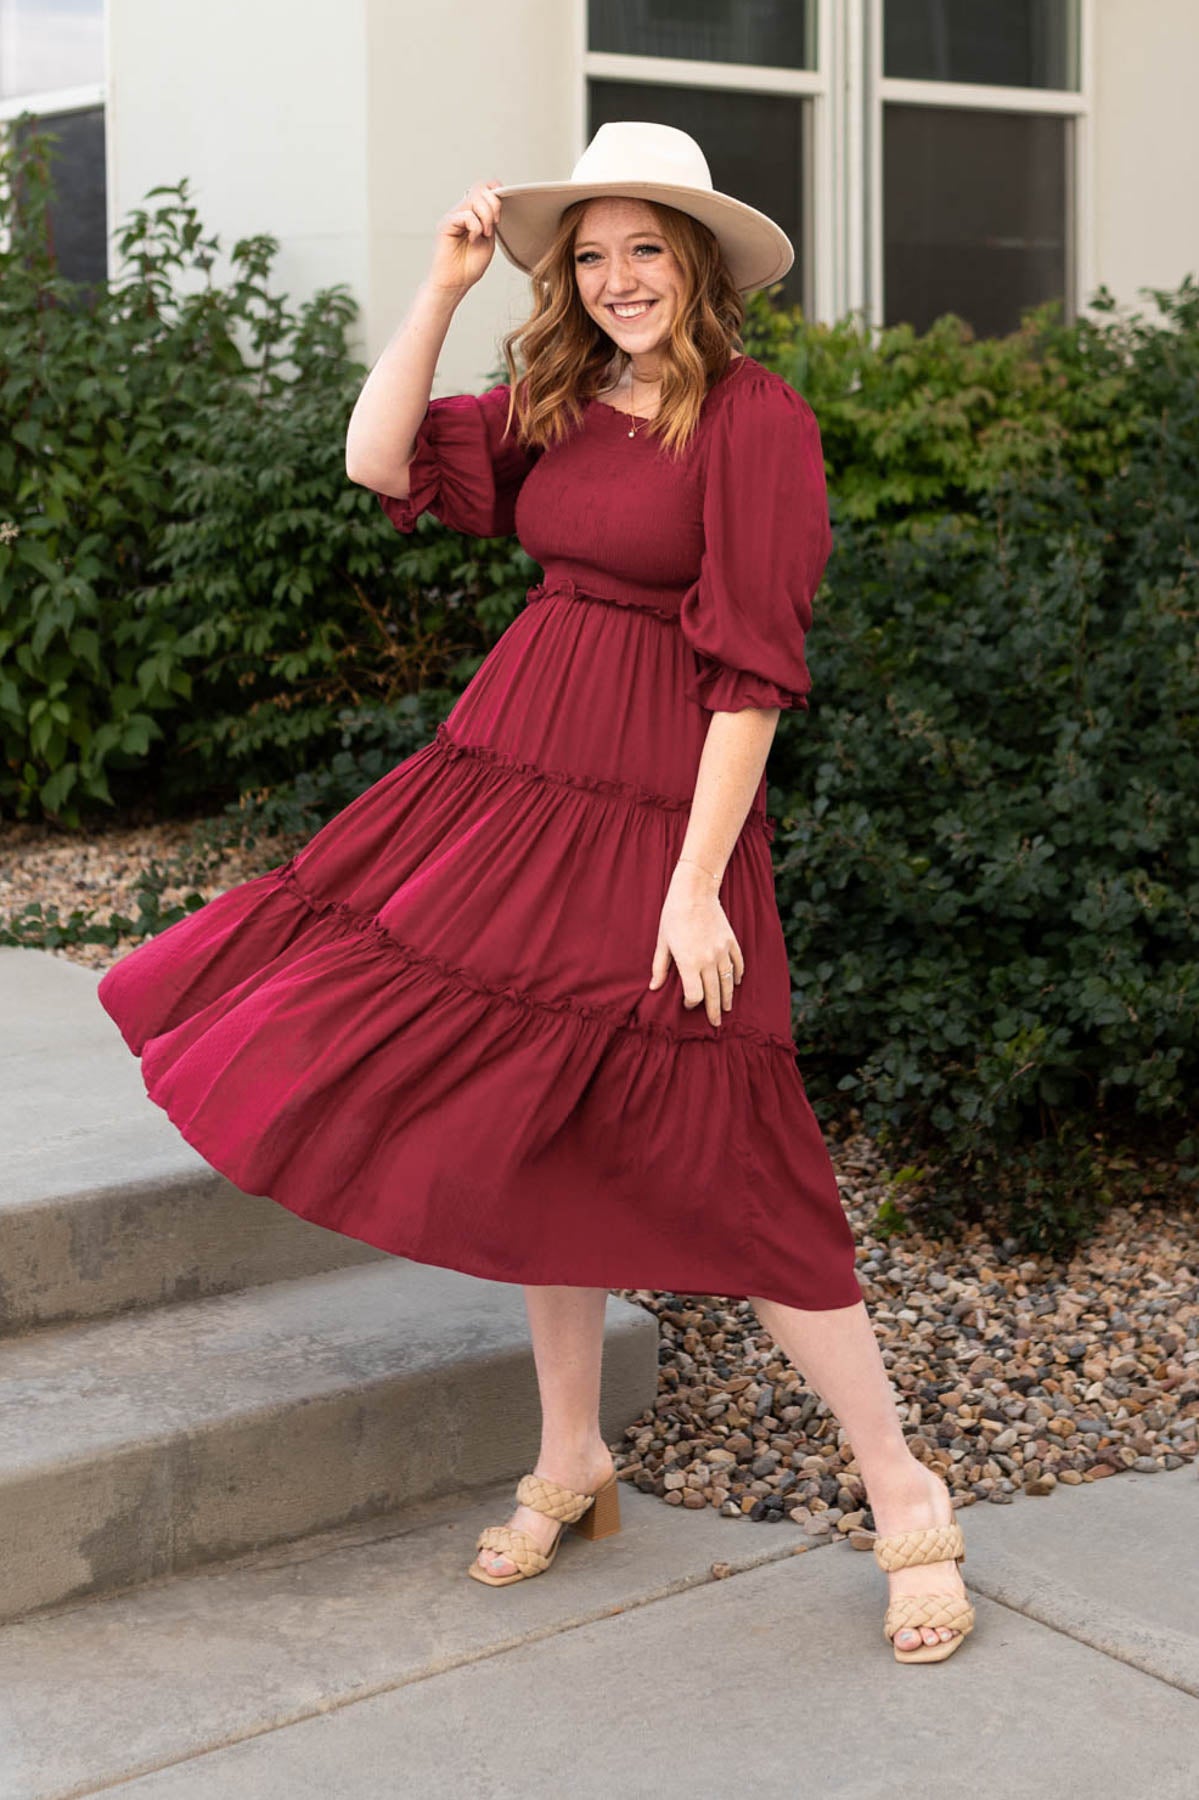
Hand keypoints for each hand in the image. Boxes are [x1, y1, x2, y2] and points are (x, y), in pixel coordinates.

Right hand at [427, 179, 503, 295]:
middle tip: (493, 226)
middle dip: (493, 206)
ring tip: (483, 234)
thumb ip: (491, 220)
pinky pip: (466, 214)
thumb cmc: (469, 265)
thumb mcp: (488, 239)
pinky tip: (473, 239)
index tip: (500, 214)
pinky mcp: (446, 224)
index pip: (484, 188)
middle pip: (481, 189)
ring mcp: (453, 216)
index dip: (496, 192)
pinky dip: (475, 227)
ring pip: (475, 198)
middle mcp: (462, 211)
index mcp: (472, 213)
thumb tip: (495, 200)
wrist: (455, 283)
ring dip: (486, 217)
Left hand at [647, 862, 744, 1027]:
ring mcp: (722, 951)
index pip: (695, 994)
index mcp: (689, 963)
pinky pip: (737, 963)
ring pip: (728, 982)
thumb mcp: (662, 942)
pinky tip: (736, 983)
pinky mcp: (730, 941)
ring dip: (728, 997)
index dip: (691, 1003)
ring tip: (728, 1009)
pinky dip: (737, 975)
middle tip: (716, 1024)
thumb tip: (654, 987)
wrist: (695, 891)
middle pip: (714, 993)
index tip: (687, 1003)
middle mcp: (708, 960)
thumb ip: (660, 967)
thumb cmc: (673, 916)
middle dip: (714, 1010)